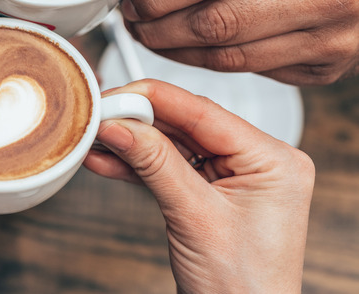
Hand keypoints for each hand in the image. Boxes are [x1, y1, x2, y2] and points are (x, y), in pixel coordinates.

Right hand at [84, 79, 314, 292]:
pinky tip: (109, 160)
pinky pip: (172, 168)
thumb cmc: (244, 286)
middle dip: (139, 122)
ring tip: (97, 140)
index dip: (154, 99)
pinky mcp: (212, 193)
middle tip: (99, 117)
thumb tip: (121, 126)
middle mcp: (258, 162)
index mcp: (273, 160)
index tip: (115, 96)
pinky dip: (139, 166)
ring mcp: (235, 177)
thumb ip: (155, 164)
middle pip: (186, 124)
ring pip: (174, 145)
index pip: (204, 112)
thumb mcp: (195, 217)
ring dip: (133, 145)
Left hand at [122, 0, 358, 84]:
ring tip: (151, 36)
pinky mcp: (324, 72)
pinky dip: (208, 63)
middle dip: (159, 26)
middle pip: (215, 23)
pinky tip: (188, 49)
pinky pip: (249, 72)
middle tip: (134, 21)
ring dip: (175, 51)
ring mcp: (328, 40)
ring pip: (228, 58)